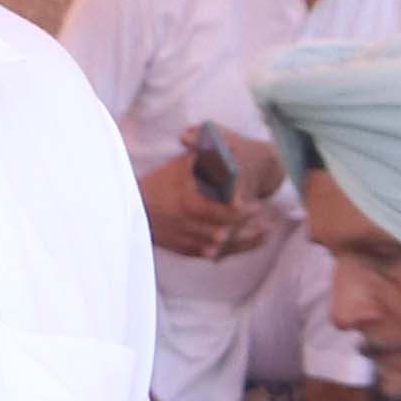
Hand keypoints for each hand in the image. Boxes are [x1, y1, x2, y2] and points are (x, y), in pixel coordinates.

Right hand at [139, 152, 275, 259]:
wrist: (133, 210)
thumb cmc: (158, 184)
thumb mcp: (179, 167)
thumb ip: (202, 157)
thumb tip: (224, 146)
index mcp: (191, 204)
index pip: (225, 211)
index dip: (243, 210)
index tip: (256, 204)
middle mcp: (191, 226)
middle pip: (228, 230)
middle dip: (247, 223)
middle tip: (262, 211)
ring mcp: (190, 241)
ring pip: (225, 245)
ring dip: (248, 238)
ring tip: (266, 229)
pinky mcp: (189, 251)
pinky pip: (217, 254)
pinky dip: (236, 249)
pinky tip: (252, 242)